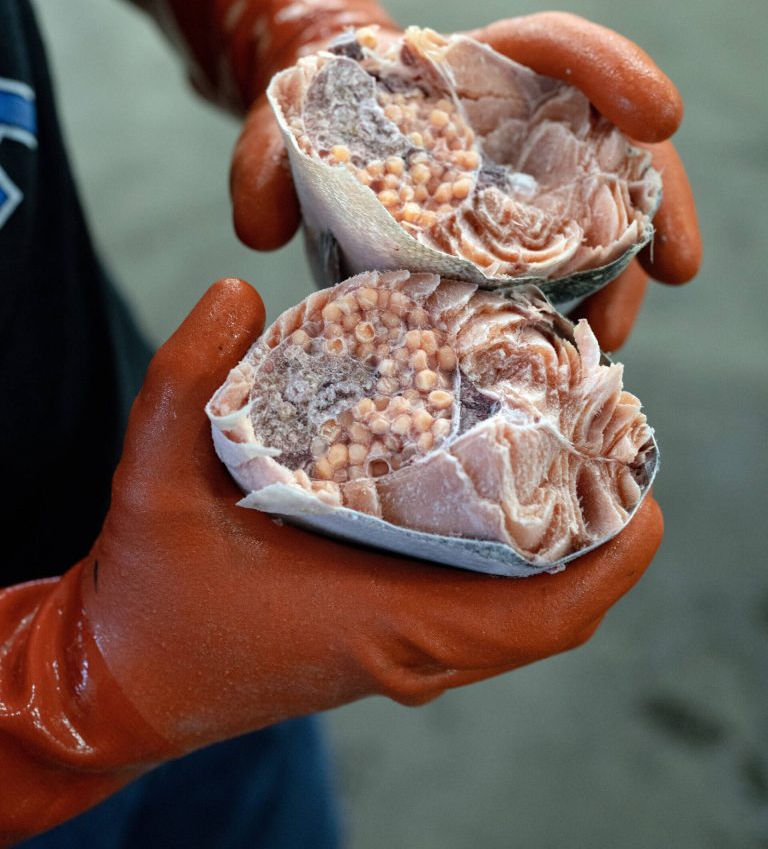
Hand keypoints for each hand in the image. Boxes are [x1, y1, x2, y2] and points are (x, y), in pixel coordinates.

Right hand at [88, 279, 661, 740]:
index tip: (642, 495)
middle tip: (606, 435)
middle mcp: (408, 647)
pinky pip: (479, 611)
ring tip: (572, 451)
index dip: (609, 562)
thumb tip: (237, 291)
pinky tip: (501, 487)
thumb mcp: (152, 480)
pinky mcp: (383, 638)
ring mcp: (400, 650)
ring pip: (520, 612)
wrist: (120, 678)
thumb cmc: (147, 600)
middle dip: (595, 530)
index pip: (537, 620)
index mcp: (378, 625)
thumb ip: (184, 380)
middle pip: (551, 610)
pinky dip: (512, 560)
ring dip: (560, 543)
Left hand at [135, 0, 699, 348]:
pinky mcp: (511, 242)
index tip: (656, 116)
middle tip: (667, 268)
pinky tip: (575, 353)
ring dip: (618, 278)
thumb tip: (259, 229)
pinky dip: (580, 306)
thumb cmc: (309, 121)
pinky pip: (563, 268)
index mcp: (470, 69)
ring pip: (598, 218)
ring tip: (607, 339)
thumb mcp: (276, 129)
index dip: (614, 72)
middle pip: (610, 145)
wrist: (320, 149)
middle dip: (650, 202)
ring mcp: (521, 186)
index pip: (556, 49)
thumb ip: (261, 161)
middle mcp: (515, 124)